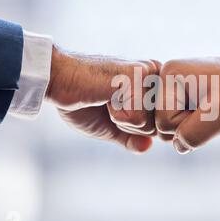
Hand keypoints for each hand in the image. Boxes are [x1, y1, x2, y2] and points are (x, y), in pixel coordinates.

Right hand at [45, 45, 160, 152]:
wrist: (59, 81)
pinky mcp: (139, 75)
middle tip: (108, 103)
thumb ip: (131, 138)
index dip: (134, 128)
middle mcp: (156, 75)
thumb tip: (148, 147)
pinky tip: (105, 96)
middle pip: (159, 127)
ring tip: (106, 98)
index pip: (160, 126)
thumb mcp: (110, 126)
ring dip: (123, 120)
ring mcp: (150, 74)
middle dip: (130, 126)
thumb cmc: (82, 101)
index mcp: (153, 84)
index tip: (112, 108)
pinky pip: (140, 118)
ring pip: (151, 125)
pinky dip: (118, 116)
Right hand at [155, 40, 219, 153]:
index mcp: (169, 75)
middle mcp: (165, 80)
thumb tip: (178, 145)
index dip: (188, 125)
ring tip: (211, 111)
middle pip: (161, 127)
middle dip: (189, 127)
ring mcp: (172, 91)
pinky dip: (194, 127)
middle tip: (212, 110)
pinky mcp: (179, 100)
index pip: (163, 122)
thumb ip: (194, 134)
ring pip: (167, 130)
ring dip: (193, 128)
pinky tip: (207, 114)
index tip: (210, 107)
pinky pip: (177, 128)